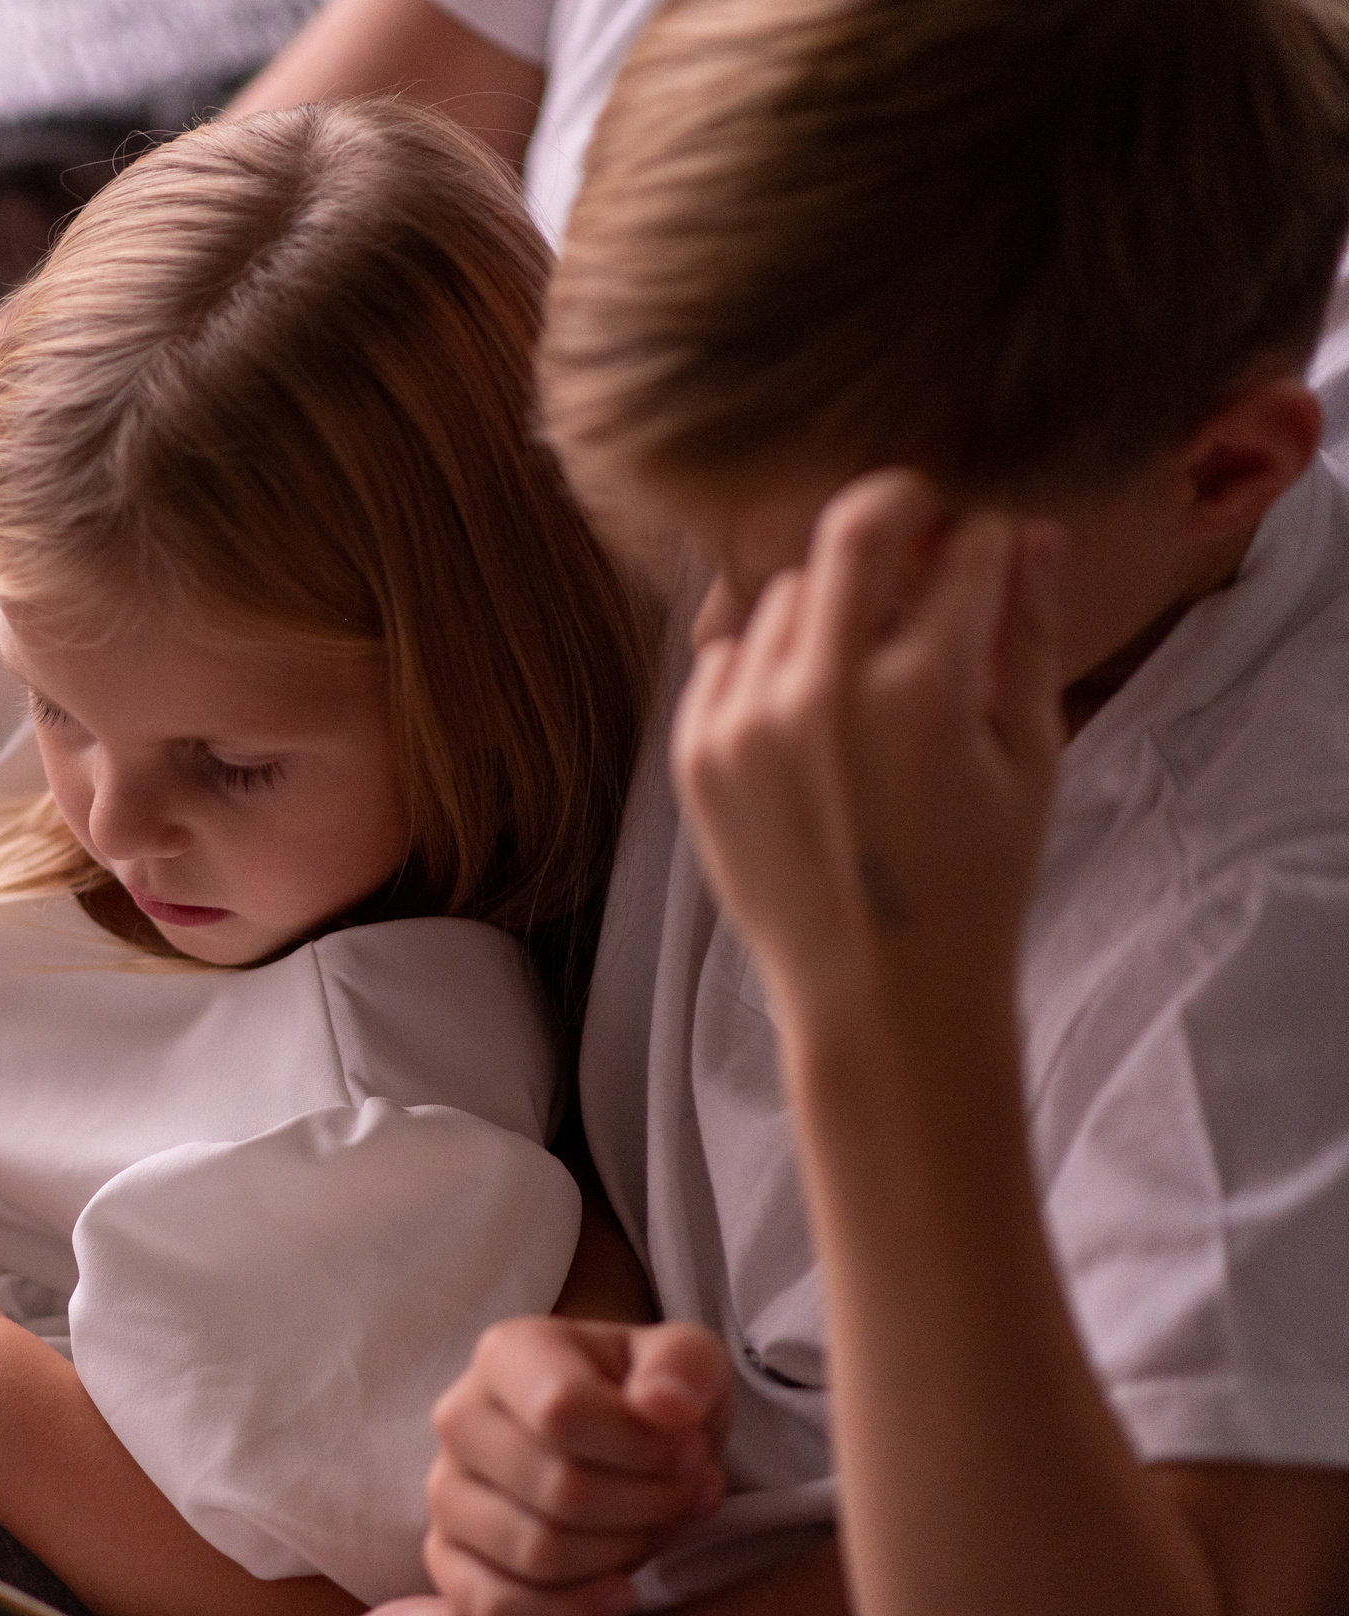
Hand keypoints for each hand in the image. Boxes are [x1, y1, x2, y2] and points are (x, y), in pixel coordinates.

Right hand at [425, 1316, 729, 1615]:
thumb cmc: (652, 1399)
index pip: (562, 1411)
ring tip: (655, 1530)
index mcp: (507, 1353)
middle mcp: (460, 1418)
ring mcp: (445, 1493)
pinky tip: (620, 1594)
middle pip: (558, 1490)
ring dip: (622, 1556)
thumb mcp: (687, 1362)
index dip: (645, 1449)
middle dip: (646, 1507)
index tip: (692, 1454)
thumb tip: (665, 1407)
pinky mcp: (445, 1559)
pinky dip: (570, 1614)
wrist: (623, 1446)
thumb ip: (685, 1368)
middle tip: (684, 1499)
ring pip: (535, 1553)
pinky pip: (495, 1608)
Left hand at [670, 471, 1064, 1026]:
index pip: (961, 553)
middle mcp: (822, 695)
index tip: (985, 544)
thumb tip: (1031, 532)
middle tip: (919, 527)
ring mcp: (745, 722)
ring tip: (866, 669)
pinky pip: (724, 655)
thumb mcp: (1027, 760)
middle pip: (851, 533)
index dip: (984, 537)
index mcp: (923, 694)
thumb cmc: (974, 881)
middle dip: (897, 512)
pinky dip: (766, 664)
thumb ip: (1027, 637)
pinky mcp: (694, 752)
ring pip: (788, 596)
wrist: (876, 993)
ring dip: (833, 607)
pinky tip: (806, 716)